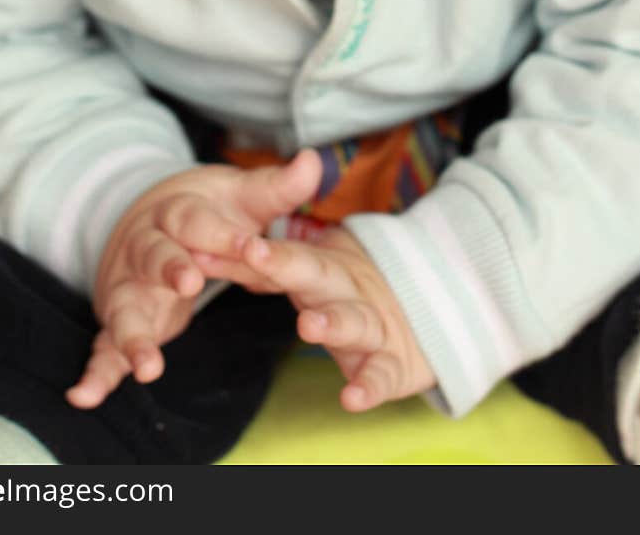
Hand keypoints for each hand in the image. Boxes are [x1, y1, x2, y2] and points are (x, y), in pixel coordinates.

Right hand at [66, 148, 321, 407]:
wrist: (148, 220)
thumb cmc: (205, 213)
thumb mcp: (240, 197)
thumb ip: (278, 188)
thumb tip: (313, 162)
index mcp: (176, 214)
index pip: (195, 221)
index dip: (220, 233)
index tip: (248, 244)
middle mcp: (146, 248)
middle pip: (154, 255)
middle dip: (170, 266)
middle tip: (190, 281)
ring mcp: (130, 287)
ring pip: (125, 307)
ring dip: (133, 335)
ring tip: (147, 364)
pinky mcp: (120, 321)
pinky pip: (103, 348)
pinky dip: (95, 372)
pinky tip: (85, 395)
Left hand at [235, 227, 434, 410]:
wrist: (428, 314)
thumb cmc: (351, 294)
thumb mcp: (316, 276)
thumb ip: (268, 271)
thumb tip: (211, 253)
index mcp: (326, 269)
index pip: (288, 254)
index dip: (262, 248)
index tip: (235, 240)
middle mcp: (348, 291)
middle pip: (318, 274)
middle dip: (287, 264)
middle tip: (256, 255)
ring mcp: (374, 326)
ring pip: (354, 320)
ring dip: (332, 322)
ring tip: (308, 326)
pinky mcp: (394, 365)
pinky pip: (382, 375)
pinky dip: (370, 386)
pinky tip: (351, 398)